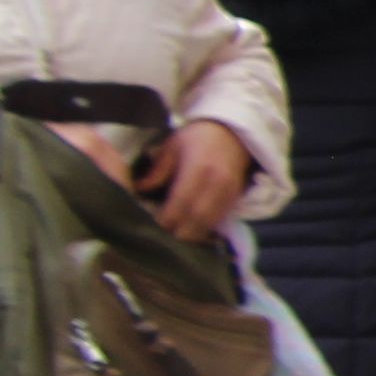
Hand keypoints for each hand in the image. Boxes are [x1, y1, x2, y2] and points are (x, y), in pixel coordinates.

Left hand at [148, 123, 253, 238]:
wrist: (232, 133)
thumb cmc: (197, 138)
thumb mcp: (172, 147)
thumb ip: (158, 170)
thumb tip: (139, 190)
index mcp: (198, 168)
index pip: (181, 202)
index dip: (166, 219)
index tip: (151, 227)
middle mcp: (217, 183)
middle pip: (197, 217)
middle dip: (179, 233)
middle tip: (161, 240)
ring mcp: (229, 192)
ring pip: (210, 222)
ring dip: (192, 235)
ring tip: (175, 242)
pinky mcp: (235, 198)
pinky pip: (220, 220)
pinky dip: (205, 230)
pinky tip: (192, 234)